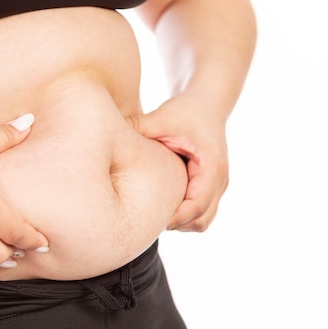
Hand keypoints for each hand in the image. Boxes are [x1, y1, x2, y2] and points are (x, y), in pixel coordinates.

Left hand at [127, 95, 228, 231]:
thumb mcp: (161, 117)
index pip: (197, 205)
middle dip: (175, 225)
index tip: (150, 221)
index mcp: (212, 166)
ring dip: (180, 223)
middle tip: (146, 222)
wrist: (207, 104)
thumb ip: (138, 127)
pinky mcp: (212, 188)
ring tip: (153, 216)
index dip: (175, 217)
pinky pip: (201, 214)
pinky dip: (184, 217)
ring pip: (202, 222)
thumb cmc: (185, 111)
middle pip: (201, 220)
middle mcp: (220, 180)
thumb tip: (107, 137)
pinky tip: (162, 208)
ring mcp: (219, 186)